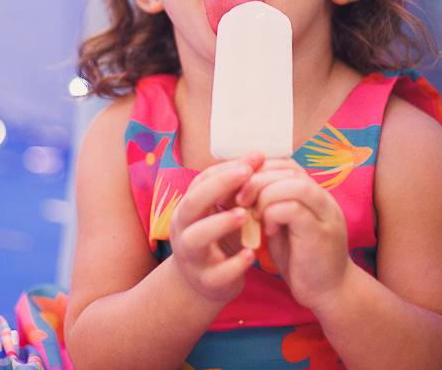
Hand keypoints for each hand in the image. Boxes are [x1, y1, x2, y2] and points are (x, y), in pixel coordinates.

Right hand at [167, 153, 263, 303]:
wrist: (201, 286)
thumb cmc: (216, 240)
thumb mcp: (221, 213)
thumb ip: (236, 189)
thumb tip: (258, 155)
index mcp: (187, 210)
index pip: (199, 183)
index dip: (223, 171)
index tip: (251, 161)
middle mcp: (183, 231)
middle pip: (191, 204)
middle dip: (217, 187)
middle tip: (247, 175)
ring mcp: (192, 257)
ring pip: (196, 238)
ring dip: (220, 223)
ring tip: (245, 215)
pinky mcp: (206, 282)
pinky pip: (216, 273)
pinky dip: (234, 264)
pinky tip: (251, 254)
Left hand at [236, 158, 349, 311]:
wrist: (329, 294)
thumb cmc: (301, 261)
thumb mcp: (283, 227)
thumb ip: (271, 206)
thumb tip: (240, 189)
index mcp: (313, 194)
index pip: (286, 164)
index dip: (259, 169)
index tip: (238, 186)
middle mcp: (323, 198)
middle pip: (288, 169)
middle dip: (257, 179)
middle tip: (239, 199)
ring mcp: (326, 214)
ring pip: (294, 184)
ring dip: (265, 195)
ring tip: (253, 213)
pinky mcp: (321, 233)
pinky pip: (294, 208)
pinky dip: (274, 214)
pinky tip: (268, 230)